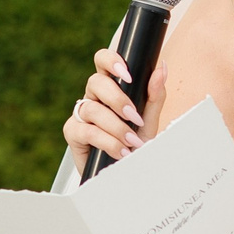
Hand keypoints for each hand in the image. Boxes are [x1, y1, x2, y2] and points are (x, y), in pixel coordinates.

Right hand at [64, 48, 167, 170]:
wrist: (126, 173)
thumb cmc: (135, 144)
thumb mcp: (149, 120)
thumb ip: (154, 95)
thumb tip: (161, 68)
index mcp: (110, 87)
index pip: (103, 61)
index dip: (111, 60)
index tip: (128, 75)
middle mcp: (93, 97)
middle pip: (95, 82)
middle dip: (117, 99)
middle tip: (135, 116)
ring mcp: (81, 114)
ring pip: (92, 108)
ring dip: (116, 126)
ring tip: (132, 141)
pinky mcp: (73, 132)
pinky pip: (87, 131)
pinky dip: (108, 141)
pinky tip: (121, 151)